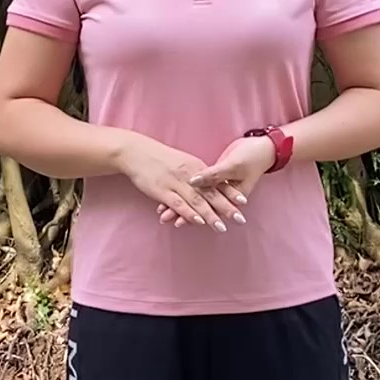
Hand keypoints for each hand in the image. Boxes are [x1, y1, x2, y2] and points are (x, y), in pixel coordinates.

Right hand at [115, 133, 236, 231]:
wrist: (136, 151)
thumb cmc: (158, 158)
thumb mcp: (181, 162)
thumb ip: (194, 174)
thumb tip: (205, 185)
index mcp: (195, 167)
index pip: (216, 182)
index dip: (230, 193)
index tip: (243, 202)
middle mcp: (189, 175)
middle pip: (211, 193)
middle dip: (226, 207)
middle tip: (240, 219)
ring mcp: (176, 183)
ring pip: (197, 201)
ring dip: (210, 215)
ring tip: (222, 227)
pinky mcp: (162, 190)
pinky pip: (178, 203)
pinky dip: (189, 213)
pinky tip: (198, 221)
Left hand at [157, 135, 271, 226]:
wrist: (263, 147)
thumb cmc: (251, 157)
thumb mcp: (234, 165)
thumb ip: (214, 175)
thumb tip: (193, 181)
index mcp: (229, 194)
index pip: (207, 206)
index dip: (191, 213)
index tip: (176, 221)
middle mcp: (223, 194)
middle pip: (200, 206)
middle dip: (183, 213)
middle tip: (164, 219)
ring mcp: (219, 186)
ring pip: (199, 199)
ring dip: (183, 205)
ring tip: (164, 212)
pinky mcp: (216, 177)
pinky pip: (200, 188)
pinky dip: (189, 192)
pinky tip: (174, 196)